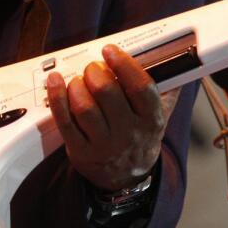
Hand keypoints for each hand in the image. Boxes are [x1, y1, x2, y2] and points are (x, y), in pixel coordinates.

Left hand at [45, 44, 179, 191]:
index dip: (124, 65)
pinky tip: (55, 81)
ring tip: (78, 80)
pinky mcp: (80, 151)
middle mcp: (129, 133)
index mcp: (151, 120)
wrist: (127, 178)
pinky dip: (57, 97)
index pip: (141, 88)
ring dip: (76, 85)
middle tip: (92, 68)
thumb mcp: (158, 116)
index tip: (109, 50)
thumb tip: (172, 58)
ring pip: (84, 107)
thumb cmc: (140, 136)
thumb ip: (165, 88)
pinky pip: (64, 121)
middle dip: (95, 72)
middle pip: (107, 93)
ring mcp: (103, 144)